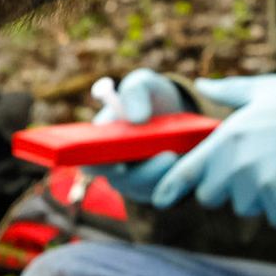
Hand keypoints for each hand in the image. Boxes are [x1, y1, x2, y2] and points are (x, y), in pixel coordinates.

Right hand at [89, 67, 186, 202]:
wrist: (181, 114)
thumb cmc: (152, 98)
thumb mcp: (145, 84)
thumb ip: (135, 91)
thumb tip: (135, 118)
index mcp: (101, 141)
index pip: (87, 160)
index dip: (96, 166)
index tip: (119, 164)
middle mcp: (114, 165)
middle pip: (121, 181)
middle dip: (145, 173)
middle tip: (168, 157)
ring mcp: (137, 181)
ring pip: (147, 187)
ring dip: (166, 173)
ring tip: (180, 153)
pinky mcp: (159, 189)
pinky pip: (167, 190)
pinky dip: (178, 177)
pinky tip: (188, 161)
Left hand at [149, 75, 275, 225]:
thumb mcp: (263, 89)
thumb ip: (230, 91)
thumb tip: (204, 84)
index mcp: (226, 140)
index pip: (186, 172)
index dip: (169, 187)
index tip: (159, 198)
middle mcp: (237, 168)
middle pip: (211, 195)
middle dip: (223, 186)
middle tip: (244, 168)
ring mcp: (260, 189)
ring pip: (243, 206)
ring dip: (254, 197)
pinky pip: (274, 215)